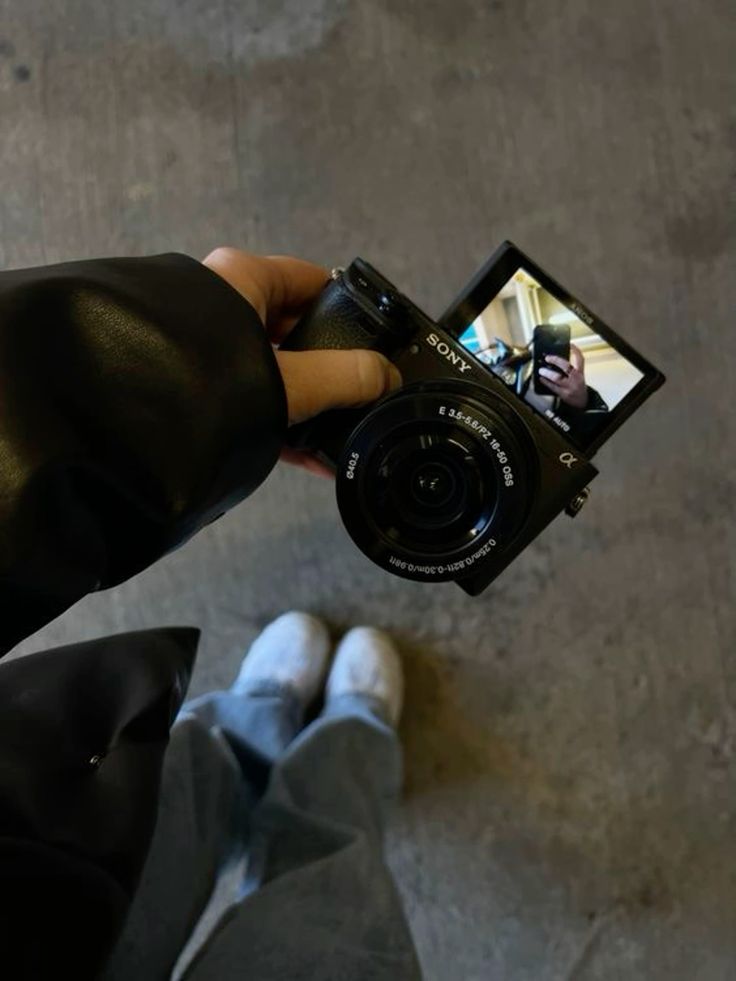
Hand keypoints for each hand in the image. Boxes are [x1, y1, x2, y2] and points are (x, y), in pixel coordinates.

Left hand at [203, 248, 401, 475]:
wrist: (128, 427)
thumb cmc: (205, 380)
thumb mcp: (291, 381)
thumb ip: (345, 378)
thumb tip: (386, 377)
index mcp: (241, 278)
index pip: (309, 281)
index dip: (348, 307)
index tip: (375, 337)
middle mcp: (218, 302)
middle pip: (292, 328)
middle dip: (327, 362)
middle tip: (360, 390)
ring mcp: (202, 347)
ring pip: (270, 369)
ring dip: (304, 399)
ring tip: (338, 428)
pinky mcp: (191, 387)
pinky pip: (247, 399)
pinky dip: (278, 423)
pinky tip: (311, 456)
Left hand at [538, 343, 587, 408]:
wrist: (583, 402)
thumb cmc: (578, 387)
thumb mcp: (578, 377)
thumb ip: (569, 369)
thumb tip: (553, 362)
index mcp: (580, 373)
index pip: (580, 359)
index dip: (575, 350)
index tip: (570, 344)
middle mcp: (576, 379)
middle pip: (566, 367)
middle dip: (556, 360)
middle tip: (547, 357)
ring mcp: (570, 387)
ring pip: (558, 378)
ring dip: (548, 373)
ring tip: (541, 370)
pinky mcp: (564, 394)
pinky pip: (553, 387)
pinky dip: (546, 382)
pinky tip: (541, 379)